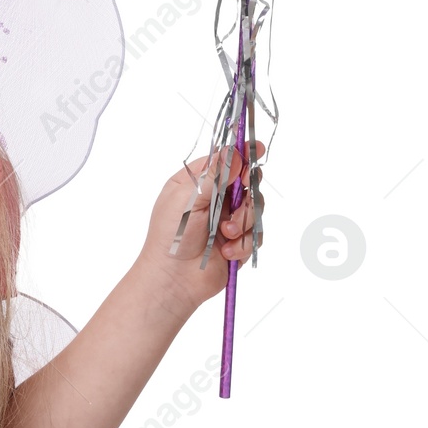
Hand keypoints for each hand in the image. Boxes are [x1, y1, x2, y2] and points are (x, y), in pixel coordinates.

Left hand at [136, 142, 265, 314]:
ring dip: (242, 222)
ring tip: (224, 234)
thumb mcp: (188, 199)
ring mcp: (226, 220)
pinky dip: (242, 243)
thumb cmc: (171, 237)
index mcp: (195, 183)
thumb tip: (234, 152)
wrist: (174, 279)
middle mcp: (213, 199)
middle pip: (246, 182)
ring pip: (255, 209)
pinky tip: (226, 251)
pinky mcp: (238, 241)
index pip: (223, 160)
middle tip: (239, 197)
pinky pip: (256, 235)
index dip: (241, 154)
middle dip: (246, 192)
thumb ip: (214, 176)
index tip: (257, 149)